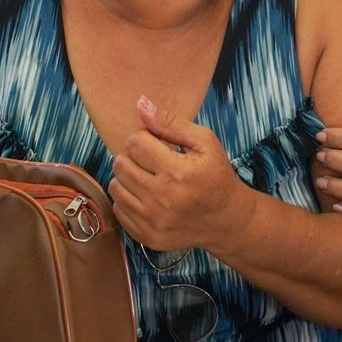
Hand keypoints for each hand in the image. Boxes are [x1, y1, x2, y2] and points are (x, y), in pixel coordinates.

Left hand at [110, 96, 256, 252]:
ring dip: (127, 177)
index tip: (156, 143)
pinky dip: (128, 198)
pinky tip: (146, 195)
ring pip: (115, 186)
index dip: (144, 137)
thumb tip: (140, 104)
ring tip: (147, 176)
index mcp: (178, 172)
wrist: (226, 219)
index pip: (136, 143)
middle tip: (151, 159)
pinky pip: (118, 209)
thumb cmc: (216, 175)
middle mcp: (163, 199)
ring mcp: (153, 221)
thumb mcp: (204, 142)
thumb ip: (171, 123)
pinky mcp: (147, 236)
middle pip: (121, 164)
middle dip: (133, 156)